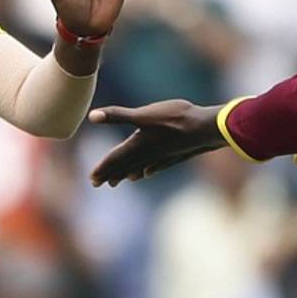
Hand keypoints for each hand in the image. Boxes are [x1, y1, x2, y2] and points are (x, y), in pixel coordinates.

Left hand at [88, 100, 227, 185]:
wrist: (205, 129)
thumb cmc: (175, 119)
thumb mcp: (143, 114)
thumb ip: (117, 115)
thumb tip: (91, 116)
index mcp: (137, 145)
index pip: (115, 158)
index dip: (102, 168)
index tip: (92, 178)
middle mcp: (147, 154)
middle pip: (125, 166)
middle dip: (110, 173)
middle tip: (96, 183)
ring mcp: (162, 156)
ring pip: (140, 167)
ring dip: (126, 173)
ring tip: (118, 181)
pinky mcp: (174, 154)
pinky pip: (156, 166)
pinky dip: (147, 170)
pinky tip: (147, 173)